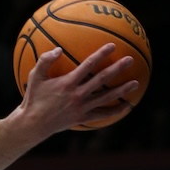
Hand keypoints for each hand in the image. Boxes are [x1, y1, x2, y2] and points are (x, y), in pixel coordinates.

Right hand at [21, 45, 137, 135]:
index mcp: (67, 83)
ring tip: (135, 83)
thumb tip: (59, 49)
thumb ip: (45, 61)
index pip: (87, 65)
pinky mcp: (83, 118)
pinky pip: (103, 114)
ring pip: (106, 98)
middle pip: (102, 80)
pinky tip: (127, 106)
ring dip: (122, 90)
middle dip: (117, 69)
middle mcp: (78, 94)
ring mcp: (82, 107)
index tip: (112, 46)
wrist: (33, 124)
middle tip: (130, 60)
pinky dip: (116, 111)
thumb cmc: (34, 98)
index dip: (100, 54)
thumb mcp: (34, 77)